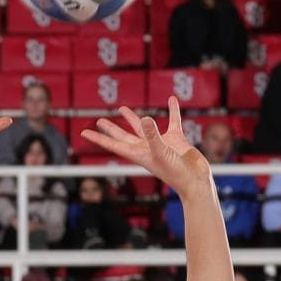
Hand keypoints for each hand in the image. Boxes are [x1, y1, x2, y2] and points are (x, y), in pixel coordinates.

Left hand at [80, 96, 205, 194]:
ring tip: (122, 109)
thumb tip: (144, 118)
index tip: (83, 133)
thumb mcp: (162, 152)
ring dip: (134, 119)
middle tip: (99, 120)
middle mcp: (147, 148)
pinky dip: (173, 110)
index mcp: (138, 154)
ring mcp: (161, 143)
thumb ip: (153, 135)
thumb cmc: (177, 173)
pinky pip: (173, 121)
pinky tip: (172, 99)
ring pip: (144, 128)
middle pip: (124, 136)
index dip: (99, 138)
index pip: (114, 144)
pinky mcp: (176, 139)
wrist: (196, 181)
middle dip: (111, 129)